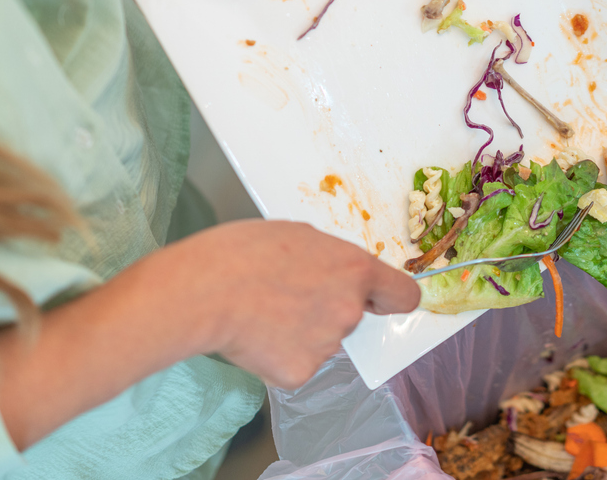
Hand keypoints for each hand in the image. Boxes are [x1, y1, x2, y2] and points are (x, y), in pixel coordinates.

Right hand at [0, 219, 417, 447]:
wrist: (203, 290)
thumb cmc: (242, 250)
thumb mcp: (297, 234)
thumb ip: (329, 258)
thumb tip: (335, 273)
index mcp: (355, 270)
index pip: (403, 294)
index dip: (391, 298)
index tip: (382, 301)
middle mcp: (349, 311)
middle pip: (351, 315)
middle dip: (327, 308)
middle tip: (287, 294)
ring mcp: (326, 346)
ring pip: (321, 340)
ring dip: (301, 330)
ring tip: (262, 310)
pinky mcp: (299, 373)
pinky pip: (296, 364)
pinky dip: (278, 354)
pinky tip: (253, 335)